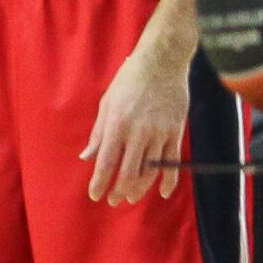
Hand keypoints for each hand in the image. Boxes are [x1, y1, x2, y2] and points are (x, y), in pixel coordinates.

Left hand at [82, 33, 190, 204]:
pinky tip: (163, 192)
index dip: (100, 182)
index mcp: (117, 124)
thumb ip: (99, 133)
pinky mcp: (176, 131)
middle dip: (119, 191)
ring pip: (150, 171)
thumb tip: (87, 157)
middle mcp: (138, 132)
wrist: (162, 61)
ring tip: (132, 197)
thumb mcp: (107, 103)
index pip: (106, 162)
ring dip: (140, 188)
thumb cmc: (129, 80)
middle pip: (128, 172)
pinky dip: (169, 180)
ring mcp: (159, 133)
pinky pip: (173, 162)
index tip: (95, 195)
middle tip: (114, 201)